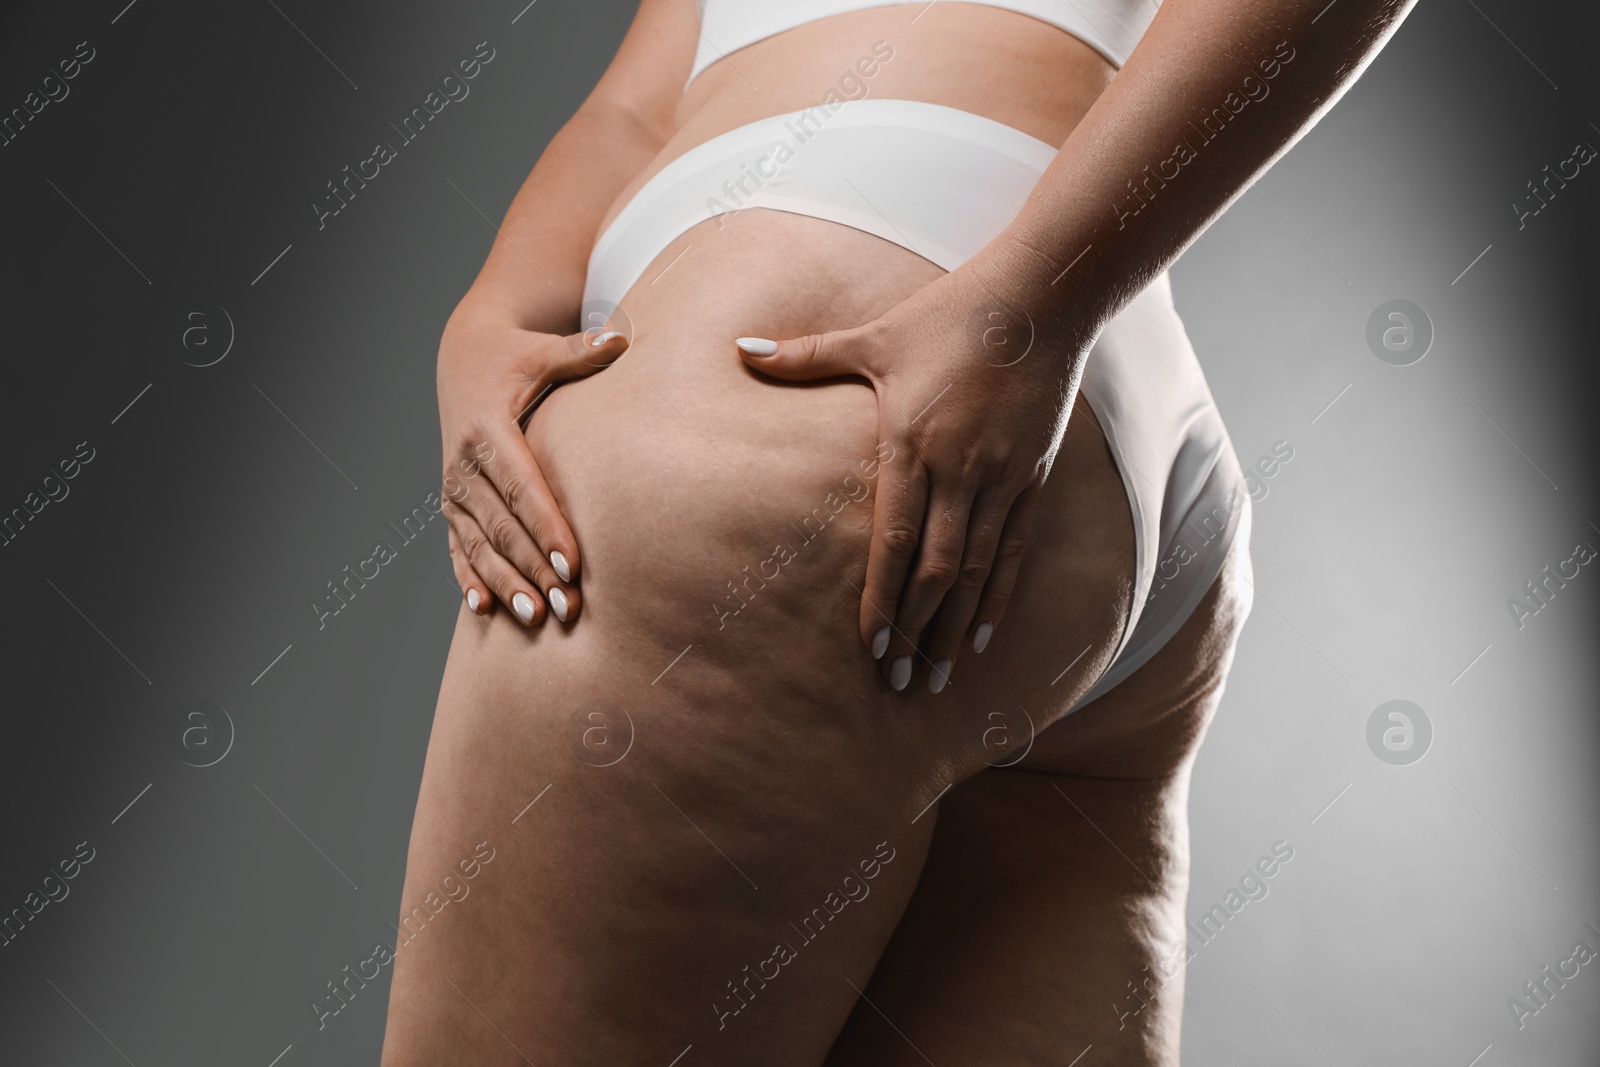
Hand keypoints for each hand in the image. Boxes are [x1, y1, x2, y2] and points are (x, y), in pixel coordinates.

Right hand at [437, 298, 628, 626]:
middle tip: (565, 606)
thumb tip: (623, 338)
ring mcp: (453, 487)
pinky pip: (458, 547)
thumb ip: (581, 351)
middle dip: (533, 569)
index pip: (522, 489)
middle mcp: (464, 464)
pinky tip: (485, 609)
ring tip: (534, 618)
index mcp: (488, 430)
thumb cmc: (515, 356)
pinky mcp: (452, 503)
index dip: (547, 528)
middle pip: (502, 526)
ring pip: (480, 544)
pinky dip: (470, 577)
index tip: (572, 565)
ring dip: (506, 582)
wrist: (464, 356)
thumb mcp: (542, 350)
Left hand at [735, 263, 1084, 692]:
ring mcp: (1002, 477)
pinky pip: (1015, 550)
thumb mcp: (874, 335)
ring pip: (977, 571)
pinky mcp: (1034, 477)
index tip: (870, 647)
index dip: (883, 598)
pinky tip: (983, 637)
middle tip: (897, 683)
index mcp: (914, 443)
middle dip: (916, 631)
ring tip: (938, 678)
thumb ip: (805, 356)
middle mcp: (961, 470)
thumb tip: (739, 348)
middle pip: (937, 571)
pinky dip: (998, 597)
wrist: (1039, 297)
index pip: (895, 540)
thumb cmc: (948, 314)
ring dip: (955, 628)